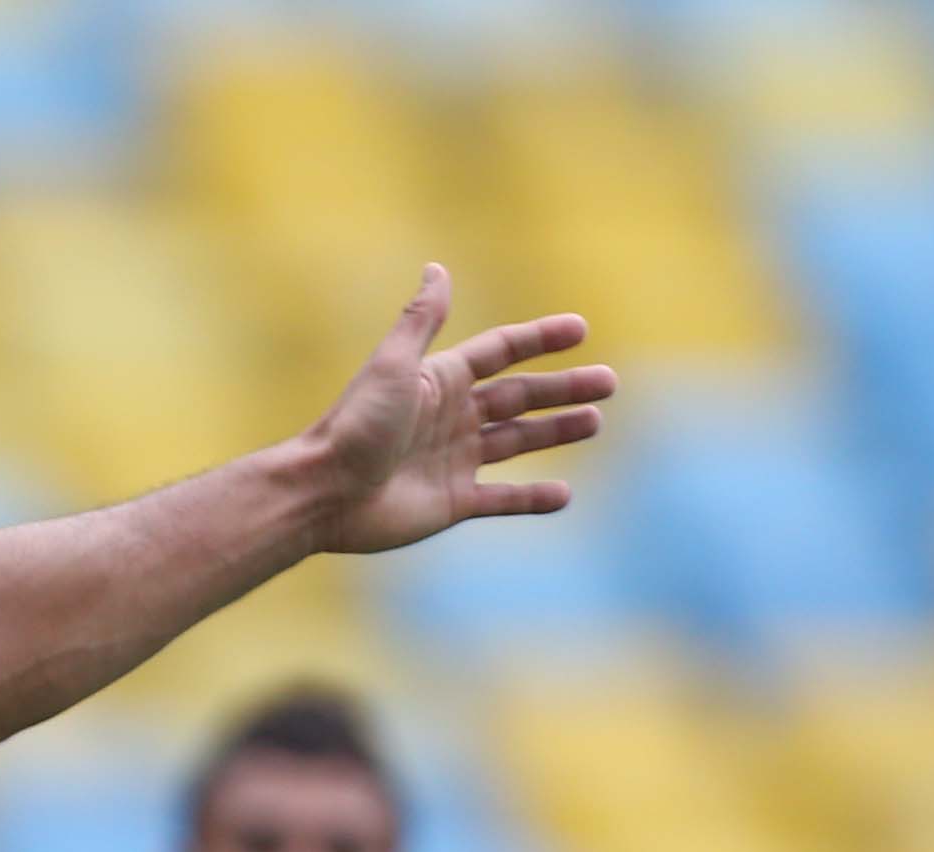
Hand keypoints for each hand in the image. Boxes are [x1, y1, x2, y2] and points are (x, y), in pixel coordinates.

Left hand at [296, 267, 614, 554]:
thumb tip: (437, 266)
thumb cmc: (356, 425)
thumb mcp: (394, 365)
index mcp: (441, 380)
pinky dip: (532, 498)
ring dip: (556, 433)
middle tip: (609, 382)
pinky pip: (501, 498)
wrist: (325, 492)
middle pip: (519, 397)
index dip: (539, 339)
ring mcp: (454, 460)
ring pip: (518, 442)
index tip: (579, 329)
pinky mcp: (452, 502)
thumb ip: (421, 319)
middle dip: (563, 389)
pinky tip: (564, 494)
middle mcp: (451, 417)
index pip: (501, 352)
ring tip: (594, 423)